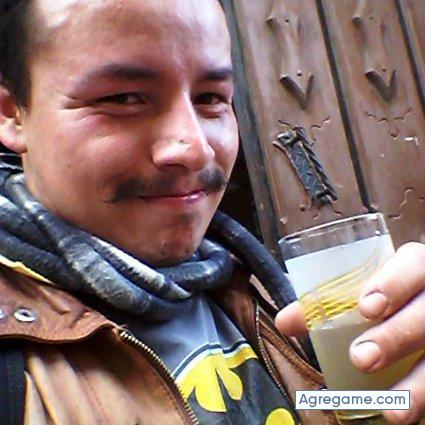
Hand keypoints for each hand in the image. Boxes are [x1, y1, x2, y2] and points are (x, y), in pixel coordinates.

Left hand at [275, 242, 424, 424]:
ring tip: (391, 408)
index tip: (366, 307)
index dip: (393, 284)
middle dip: (396, 336)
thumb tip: (285, 322)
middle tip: (361, 358)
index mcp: (413, 268)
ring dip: (418, 383)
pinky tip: (405, 414)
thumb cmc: (387, 296)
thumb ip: (328, 300)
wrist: (416, 307)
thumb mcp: (364, 289)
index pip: (411, 266)